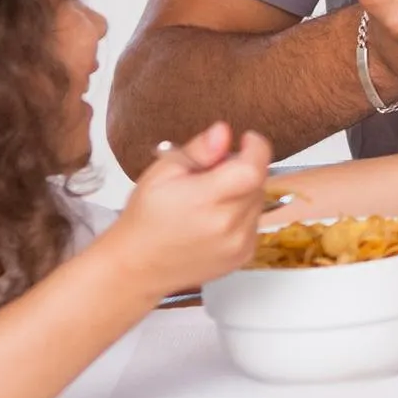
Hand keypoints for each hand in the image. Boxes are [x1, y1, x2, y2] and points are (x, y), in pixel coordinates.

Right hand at [105, 121, 271, 298]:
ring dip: (242, 192)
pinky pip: (255, 221)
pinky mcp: (243, 255)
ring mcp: (238, 244)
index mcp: (205, 201)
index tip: (247, 139)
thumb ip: (199, 150)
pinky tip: (214, 218)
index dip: (256, 149)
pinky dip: (242, 213)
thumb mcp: (162, 172)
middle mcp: (227, 226)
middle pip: (257, 182)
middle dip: (242, 168)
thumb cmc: (145, 218)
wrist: (138, 266)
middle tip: (213, 173)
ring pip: (258, 201)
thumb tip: (223, 132)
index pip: (252, 169)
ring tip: (209, 199)